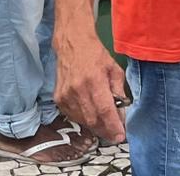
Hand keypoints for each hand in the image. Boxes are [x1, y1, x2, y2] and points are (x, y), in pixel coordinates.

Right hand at [53, 26, 128, 143]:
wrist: (72, 44)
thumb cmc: (96, 55)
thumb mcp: (114, 69)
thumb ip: (119, 91)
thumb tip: (121, 112)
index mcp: (94, 80)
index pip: (104, 110)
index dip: (113, 125)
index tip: (120, 135)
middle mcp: (77, 89)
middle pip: (93, 119)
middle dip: (106, 130)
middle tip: (115, 133)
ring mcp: (65, 95)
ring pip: (82, 120)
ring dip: (95, 126)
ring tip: (105, 124)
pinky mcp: (58, 98)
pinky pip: (73, 116)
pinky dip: (84, 119)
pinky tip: (91, 115)